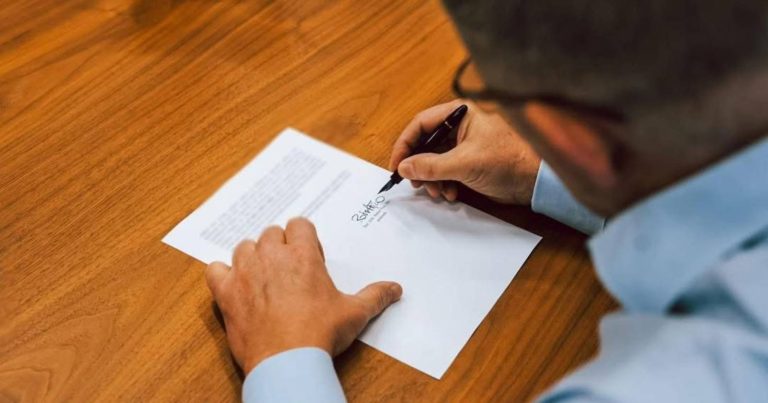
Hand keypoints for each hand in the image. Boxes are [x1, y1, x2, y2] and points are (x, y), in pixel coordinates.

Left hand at [205, 217, 401, 373]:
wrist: (287, 361)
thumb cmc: (319, 334)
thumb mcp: (355, 313)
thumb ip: (375, 296)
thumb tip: (395, 289)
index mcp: (302, 254)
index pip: (299, 224)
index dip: (304, 239)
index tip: (311, 258)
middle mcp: (271, 256)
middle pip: (270, 233)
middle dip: (280, 246)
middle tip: (290, 270)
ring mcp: (245, 272)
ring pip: (243, 247)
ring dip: (253, 256)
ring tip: (264, 277)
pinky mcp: (226, 293)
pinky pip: (214, 270)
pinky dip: (222, 274)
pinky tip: (234, 286)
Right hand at [390, 100, 540, 203]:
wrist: (535, 182)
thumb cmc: (508, 161)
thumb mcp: (464, 163)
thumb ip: (431, 165)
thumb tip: (405, 167)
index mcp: (460, 114)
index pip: (421, 124)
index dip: (405, 144)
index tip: (397, 165)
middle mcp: (460, 126)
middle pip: (425, 144)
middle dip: (419, 166)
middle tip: (416, 183)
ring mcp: (464, 145)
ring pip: (433, 161)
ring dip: (431, 179)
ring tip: (437, 192)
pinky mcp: (469, 163)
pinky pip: (445, 172)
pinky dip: (443, 184)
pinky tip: (450, 194)